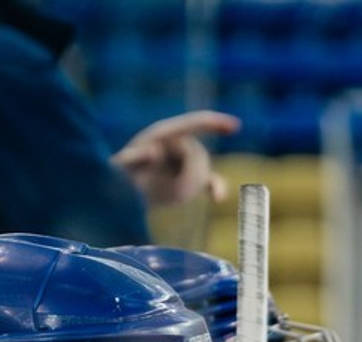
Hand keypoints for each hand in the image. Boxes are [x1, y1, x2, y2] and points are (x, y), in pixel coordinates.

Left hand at [112, 111, 241, 206]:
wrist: (127, 188)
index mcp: (164, 132)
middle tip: (162, 183)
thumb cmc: (126, 173)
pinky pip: (211, 181)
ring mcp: (189, 160)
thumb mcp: (128, 163)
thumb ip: (137, 157)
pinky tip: (217, 199)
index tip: (235, 125)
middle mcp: (180, 142)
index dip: (214, 122)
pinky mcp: (195, 176)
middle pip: (197, 156)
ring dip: (188, 184)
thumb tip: (154, 151)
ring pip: (202, 172)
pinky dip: (215, 189)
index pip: (195, 124)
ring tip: (166, 189)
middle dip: (186, 172)